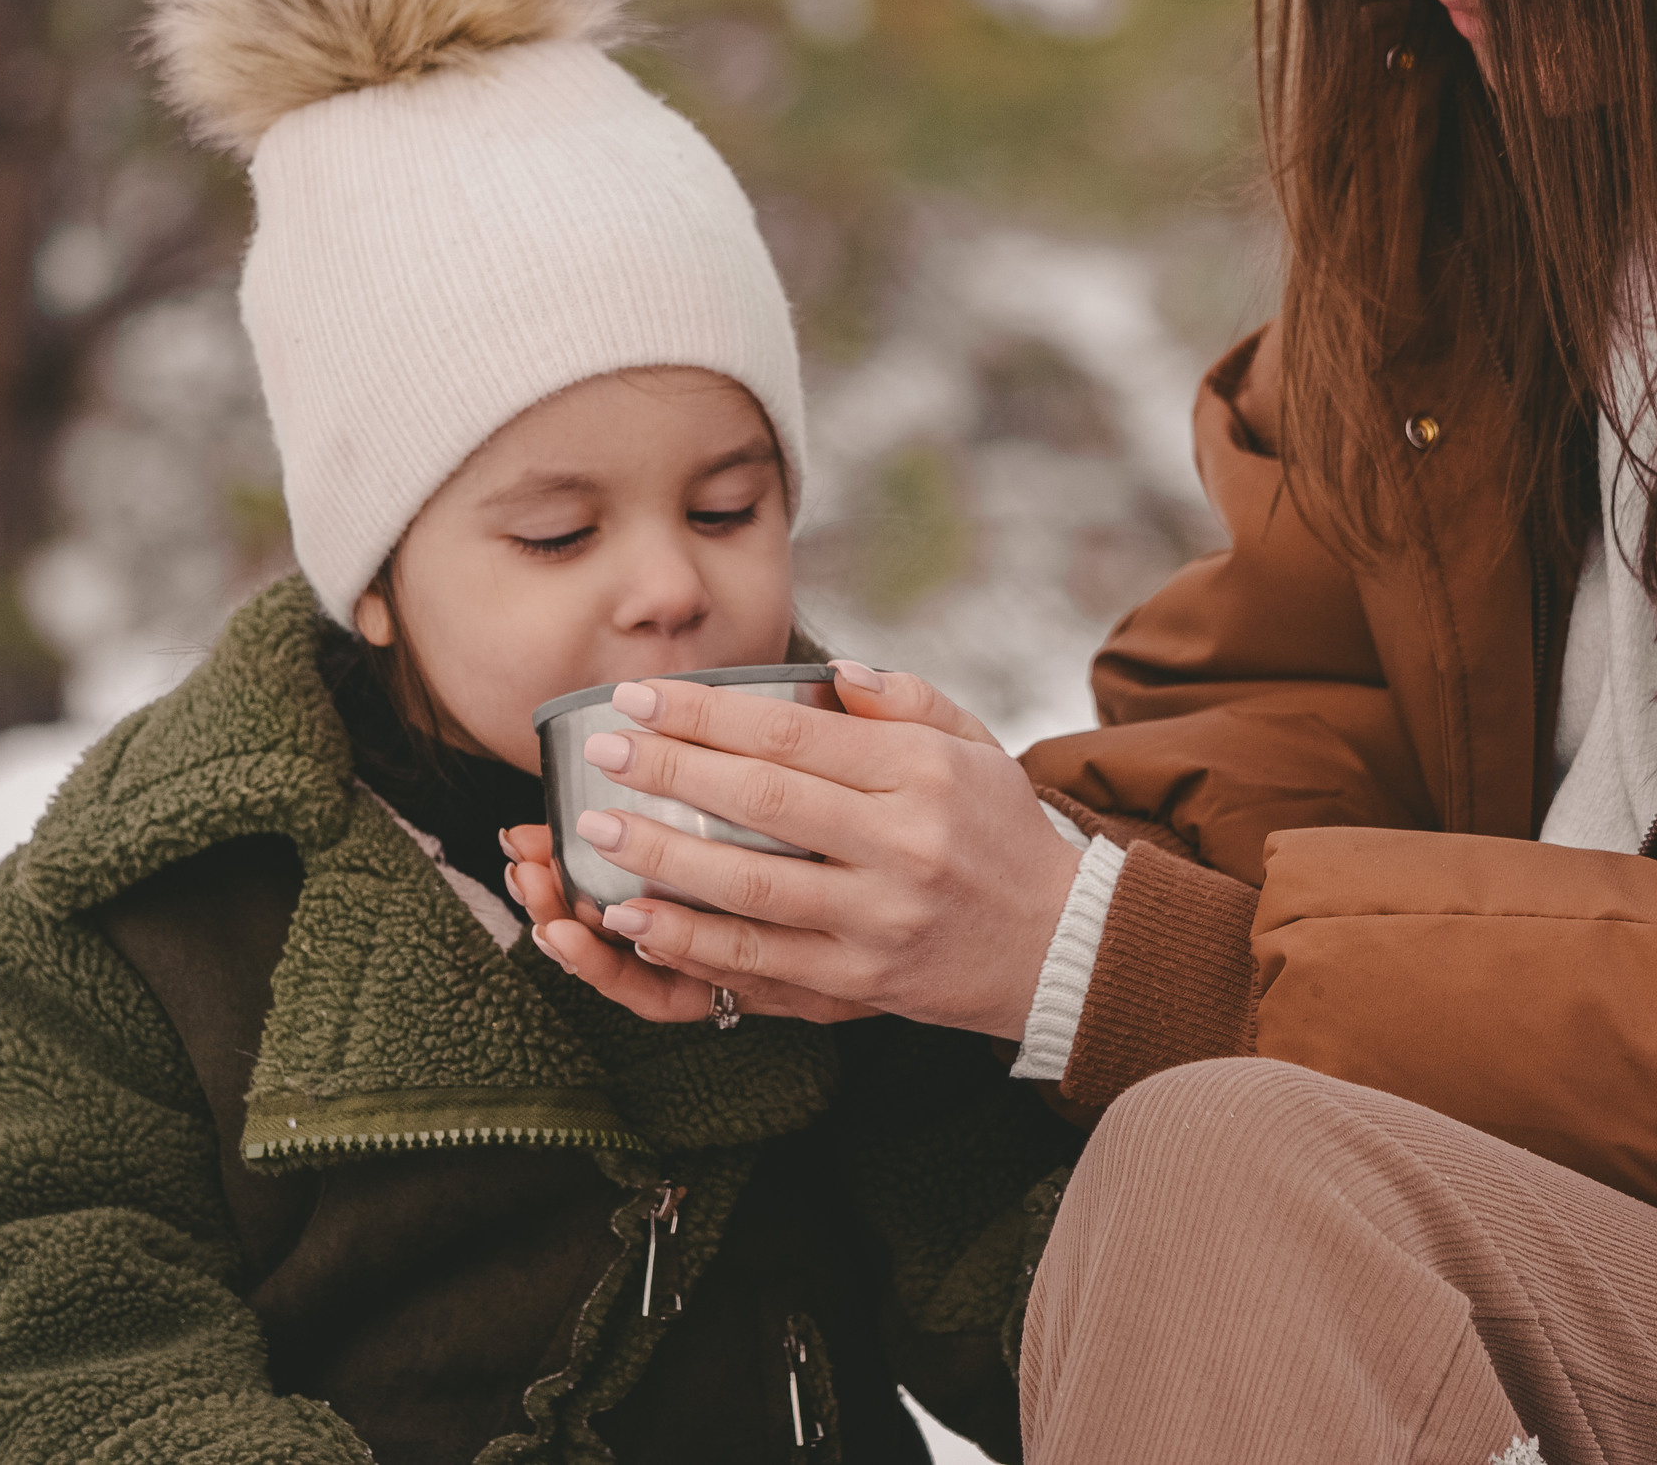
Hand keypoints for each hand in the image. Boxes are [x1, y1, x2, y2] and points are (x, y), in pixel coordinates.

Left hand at [560, 661, 1082, 1039]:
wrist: (1060, 945)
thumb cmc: (999, 831)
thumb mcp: (973, 744)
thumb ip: (903, 700)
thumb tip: (833, 671)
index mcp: (922, 775)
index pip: (795, 733)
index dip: (708, 713)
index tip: (641, 695)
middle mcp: (902, 846)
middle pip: (764, 803)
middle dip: (670, 772)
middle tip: (602, 753)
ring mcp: (879, 921)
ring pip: (751, 889)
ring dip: (662, 859)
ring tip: (595, 833)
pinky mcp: (860, 984)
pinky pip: (759, 963)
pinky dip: (689, 942)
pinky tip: (633, 920)